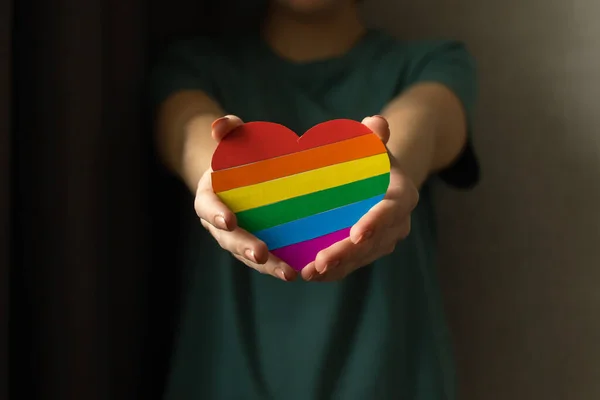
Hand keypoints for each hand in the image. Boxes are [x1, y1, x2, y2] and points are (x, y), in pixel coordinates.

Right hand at [195, 115, 297, 281]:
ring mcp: (237, 238)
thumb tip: (220, 125)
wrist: (244, 175)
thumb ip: (229, 131)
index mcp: (208, 196)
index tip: (230, 220)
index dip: (215, 214)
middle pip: (228, 239)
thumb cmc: (239, 154)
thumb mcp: (234, 139)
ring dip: (266, 266)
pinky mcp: (257, 245)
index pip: (206, 207)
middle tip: (261, 254)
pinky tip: (300, 272)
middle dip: (244, 247)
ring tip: (288, 273)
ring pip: (247, 256)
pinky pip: (266, 260)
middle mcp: (219, 223)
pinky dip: (279, 266)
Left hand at [300, 116, 419, 281]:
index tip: (356, 234)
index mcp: (402, 195)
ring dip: (336, 268)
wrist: (382, 179)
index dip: (375, 223)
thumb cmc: (374, 158)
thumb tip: (375, 123)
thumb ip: (374, 136)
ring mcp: (384, 241)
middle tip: (320, 262)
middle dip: (347, 254)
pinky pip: (352, 265)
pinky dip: (333, 272)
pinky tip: (310, 275)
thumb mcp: (374, 145)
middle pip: (373, 243)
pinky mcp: (370, 252)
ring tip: (309, 273)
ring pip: (361, 258)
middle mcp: (398, 223)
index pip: (390, 211)